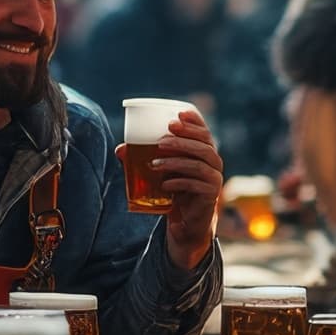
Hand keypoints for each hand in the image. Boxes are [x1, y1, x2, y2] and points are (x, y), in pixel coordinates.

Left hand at [122, 110, 222, 269]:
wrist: (186, 219)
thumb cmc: (174, 188)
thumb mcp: (160, 171)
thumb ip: (143, 159)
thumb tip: (120, 149)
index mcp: (204, 150)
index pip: (203, 130)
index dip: (194, 120)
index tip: (177, 114)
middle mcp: (213, 161)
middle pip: (204, 144)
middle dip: (183, 138)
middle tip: (162, 139)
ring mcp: (214, 177)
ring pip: (199, 163)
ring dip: (176, 161)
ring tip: (155, 163)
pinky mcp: (211, 194)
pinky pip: (196, 184)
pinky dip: (179, 182)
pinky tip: (165, 184)